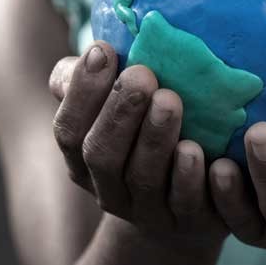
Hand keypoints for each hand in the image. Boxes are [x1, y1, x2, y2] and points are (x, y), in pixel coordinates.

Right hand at [48, 41, 226, 247]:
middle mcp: (109, 188)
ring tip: (170, 100)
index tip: (103, 51)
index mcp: (84, 158)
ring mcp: (147, 209)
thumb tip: (97, 46)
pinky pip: (185, 203)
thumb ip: (101, 82)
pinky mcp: (187, 219)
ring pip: (143, 178)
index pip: (69, 130)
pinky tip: (196, 150)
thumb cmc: (148, 134)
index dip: (82, 93)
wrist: (190, 198)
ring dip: (154, 139)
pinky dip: (188, 177)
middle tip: (143, 75)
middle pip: (102, 155)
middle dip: (119, 113)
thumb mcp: (119, 109)